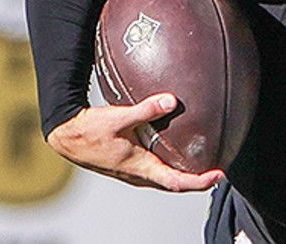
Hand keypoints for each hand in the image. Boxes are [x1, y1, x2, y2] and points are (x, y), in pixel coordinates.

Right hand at [47, 93, 224, 191]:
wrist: (67, 136)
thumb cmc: (90, 130)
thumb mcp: (119, 117)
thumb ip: (146, 109)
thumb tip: (171, 100)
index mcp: (139, 167)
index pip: (176, 182)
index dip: (199, 182)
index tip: (218, 176)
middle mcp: (139, 174)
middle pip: (174, 185)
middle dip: (197, 181)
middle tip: (219, 172)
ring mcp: (134, 172)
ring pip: (165, 179)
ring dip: (185, 175)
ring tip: (204, 164)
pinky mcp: (130, 165)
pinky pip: (157, 171)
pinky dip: (172, 166)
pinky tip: (179, 151)